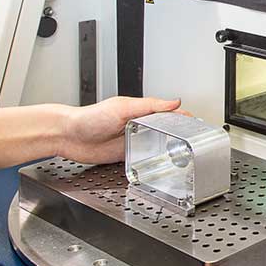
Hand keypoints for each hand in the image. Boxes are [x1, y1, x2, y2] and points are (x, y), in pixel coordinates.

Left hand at [58, 97, 182, 163]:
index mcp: (140, 112)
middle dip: (179, 135)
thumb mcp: (122, 107)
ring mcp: (134, 142)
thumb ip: (148, 105)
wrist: (69, 137)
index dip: (182, 118)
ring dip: (168, 149)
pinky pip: (145, 159)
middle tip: (194, 141)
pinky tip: (162, 163)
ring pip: (156, 146)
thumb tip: (173, 101)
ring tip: (183, 153)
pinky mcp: (127, 155)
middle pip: (164, 131)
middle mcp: (138, 127)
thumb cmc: (90, 118)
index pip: (167, 114)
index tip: (196, 123)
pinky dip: (154, 161)